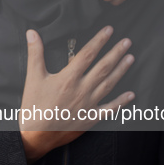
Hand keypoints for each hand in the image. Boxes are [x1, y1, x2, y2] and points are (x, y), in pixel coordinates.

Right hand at [20, 26, 134, 163]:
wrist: (36, 135)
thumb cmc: (33, 106)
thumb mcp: (32, 77)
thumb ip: (35, 54)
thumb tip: (32, 33)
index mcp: (68, 78)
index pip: (87, 54)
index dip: (99, 41)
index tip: (109, 30)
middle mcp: (82, 89)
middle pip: (103, 67)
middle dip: (116, 52)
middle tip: (127, 41)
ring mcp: (88, 104)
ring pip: (109, 84)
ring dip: (121, 71)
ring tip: (131, 58)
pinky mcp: (90, 118)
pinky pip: (109, 109)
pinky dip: (121, 102)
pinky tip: (131, 95)